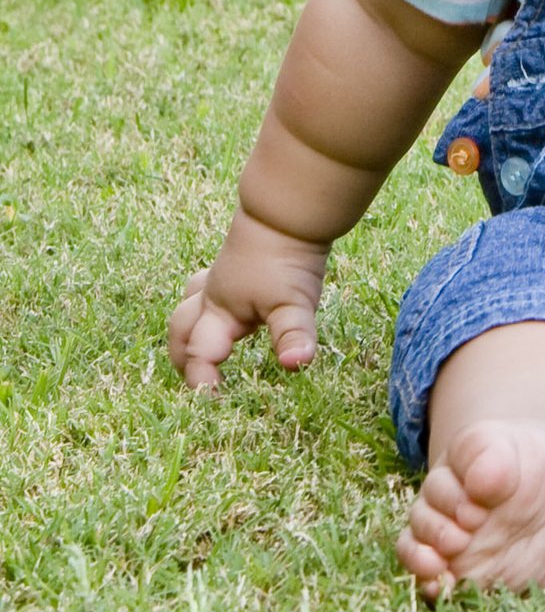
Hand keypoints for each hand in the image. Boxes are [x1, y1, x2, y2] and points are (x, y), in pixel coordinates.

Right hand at [167, 209, 331, 388]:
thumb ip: (293, 334)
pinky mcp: (233, 263)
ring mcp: (220, 277)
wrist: (287, 211)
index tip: (211, 399)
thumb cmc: (286, 258)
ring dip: (188, 328)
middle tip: (195, 382)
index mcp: (220, 312)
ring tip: (199, 347)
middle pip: (181, 329)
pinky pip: (205, 287)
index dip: (201, 379)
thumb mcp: (294, 301)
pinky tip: (227, 306)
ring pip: (188, 305)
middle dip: (183, 356)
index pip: (200, 353)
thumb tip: (295, 364)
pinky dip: (206, 303)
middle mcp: (213, 296)